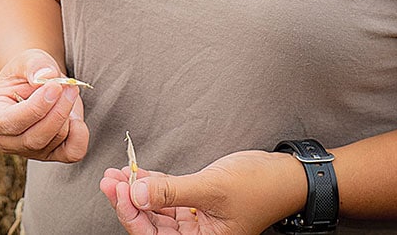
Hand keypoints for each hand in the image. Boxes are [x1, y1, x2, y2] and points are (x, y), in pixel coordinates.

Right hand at [0, 48, 89, 161]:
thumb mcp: (27, 59)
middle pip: (34, 138)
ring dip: (67, 115)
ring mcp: (27, 151)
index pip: (10, 122)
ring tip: (69, 91)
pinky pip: (71, 153)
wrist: (38, 83)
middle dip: (57, 111)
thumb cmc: (28, 71)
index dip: (36, 107)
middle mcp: (5, 140)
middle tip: (69, 87)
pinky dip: (80, 136)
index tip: (55, 87)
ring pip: (53, 142)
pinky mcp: (51, 154)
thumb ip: (35, 65)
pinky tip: (76, 117)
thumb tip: (48, 76)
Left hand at [99, 150, 306, 234]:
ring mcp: (197, 221)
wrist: (287, 175)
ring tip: (117, 173)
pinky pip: (169, 197)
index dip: (131, 212)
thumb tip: (136, 194)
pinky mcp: (199, 204)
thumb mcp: (212, 187)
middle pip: (150, 224)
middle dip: (128, 200)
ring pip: (157, 209)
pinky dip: (153, 184)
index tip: (118, 188)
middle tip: (109, 179)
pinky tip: (138, 173)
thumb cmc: (259, 186)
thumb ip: (173, 192)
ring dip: (137, 191)